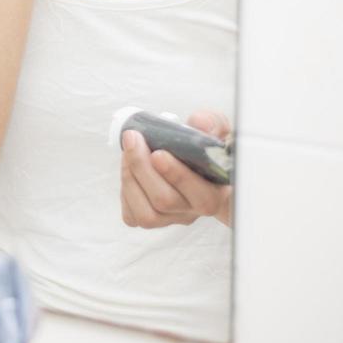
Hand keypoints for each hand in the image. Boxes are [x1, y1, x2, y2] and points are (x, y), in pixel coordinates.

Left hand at [120, 110, 233, 228]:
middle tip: (133, 139)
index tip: (158, 153)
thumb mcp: (217, 129)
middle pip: (165, 201)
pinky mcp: (154, 219)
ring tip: (128, 152)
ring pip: (146, 213)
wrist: (198, 161)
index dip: (177, 176)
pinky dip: (125, 192)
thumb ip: (211, 123)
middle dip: (142, 167)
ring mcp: (173, 217)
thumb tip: (200, 123)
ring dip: (129, 178)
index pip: (201, 196)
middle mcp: (194, 209)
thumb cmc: (207, 148)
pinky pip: (132, 217)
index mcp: (216, 191)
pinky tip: (128, 169)